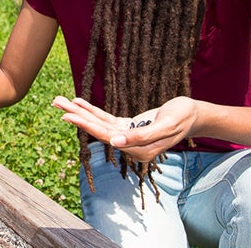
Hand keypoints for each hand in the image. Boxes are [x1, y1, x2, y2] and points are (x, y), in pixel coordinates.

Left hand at [52, 95, 197, 161]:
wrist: (194, 115)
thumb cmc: (182, 118)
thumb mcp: (165, 125)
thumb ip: (141, 136)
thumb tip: (114, 143)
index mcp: (137, 148)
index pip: (105, 135)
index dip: (85, 124)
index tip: (67, 114)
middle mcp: (129, 145)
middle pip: (96, 129)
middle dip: (75, 115)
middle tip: (55, 103)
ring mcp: (127, 136)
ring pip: (98, 124)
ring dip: (79, 112)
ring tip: (60, 101)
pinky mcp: (128, 127)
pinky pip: (106, 118)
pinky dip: (92, 110)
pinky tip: (78, 102)